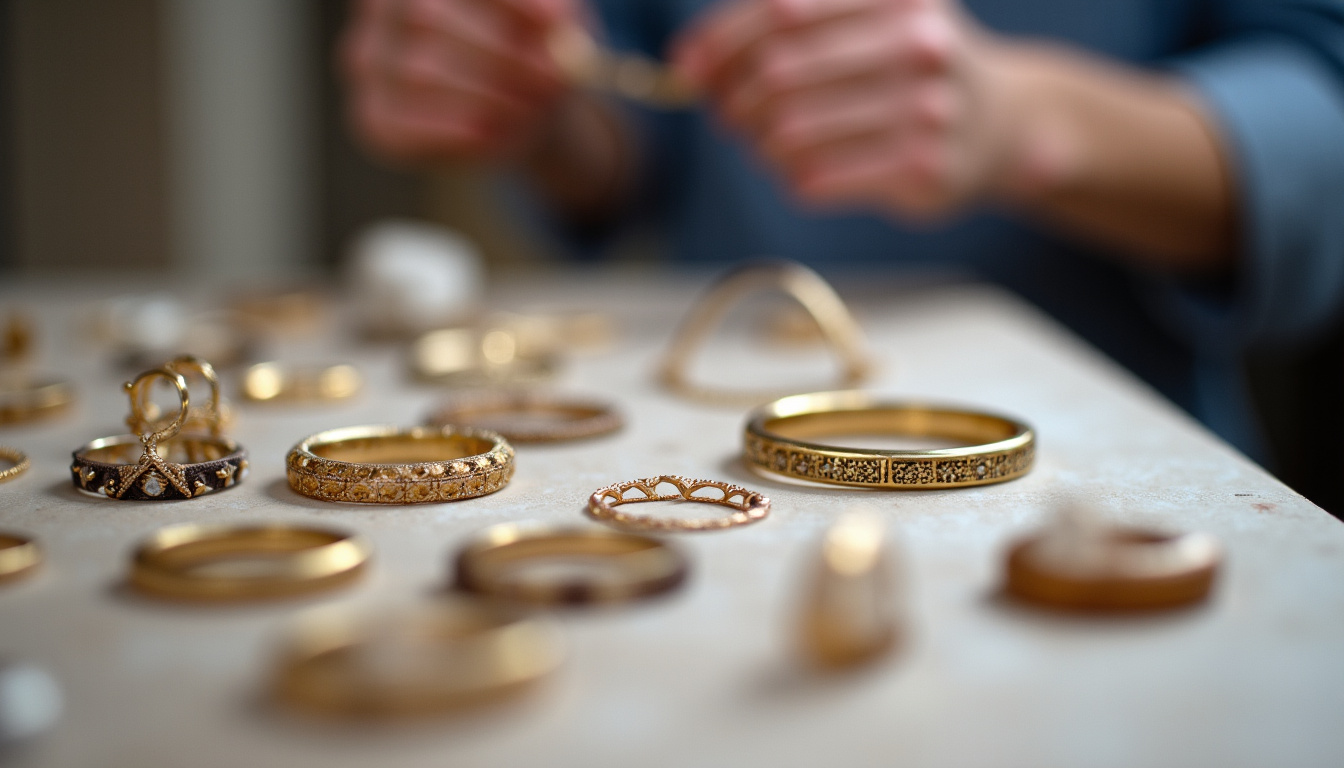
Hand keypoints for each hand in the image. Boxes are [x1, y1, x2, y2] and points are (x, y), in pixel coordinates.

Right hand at [341, 0, 577, 163]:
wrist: (513, 105)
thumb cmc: (527, 48)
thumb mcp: (549, 26)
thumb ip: (552, 20)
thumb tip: (557, 23)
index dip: (508, 1)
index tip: (555, 22)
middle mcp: (382, 10)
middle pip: (428, 17)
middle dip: (499, 53)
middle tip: (552, 78)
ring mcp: (369, 62)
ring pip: (419, 73)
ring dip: (486, 96)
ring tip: (530, 108)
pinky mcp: (373, 117)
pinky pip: (405, 127)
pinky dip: (455, 133)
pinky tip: (492, 135)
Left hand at [672, 0, 1023, 218]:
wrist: (1004, 121)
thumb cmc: (910, 66)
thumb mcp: (867, 19)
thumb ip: (783, 28)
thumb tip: (690, 63)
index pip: (781, 10)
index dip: (722, 41)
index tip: (688, 68)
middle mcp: (918, 44)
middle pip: (781, 71)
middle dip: (735, 97)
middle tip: (726, 114)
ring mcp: (927, 110)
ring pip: (793, 132)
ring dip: (760, 142)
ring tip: (765, 143)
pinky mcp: (925, 170)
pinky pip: (822, 178)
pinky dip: (793, 177)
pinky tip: (799, 171)